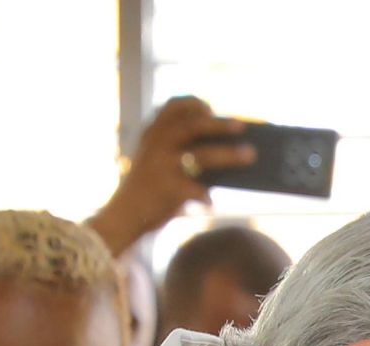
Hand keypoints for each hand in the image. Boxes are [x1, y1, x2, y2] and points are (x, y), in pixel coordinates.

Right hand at [87, 97, 252, 252]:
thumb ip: (181, 151)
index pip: (172, 107)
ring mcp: (161, 167)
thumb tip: (227, 150)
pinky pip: (196, 190)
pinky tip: (210, 203)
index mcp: (152, 134)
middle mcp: (156, 145)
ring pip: (201, 156)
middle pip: (192, 127)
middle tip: (241, 127)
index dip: (193, 104)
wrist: (120, 218)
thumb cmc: (146, 189)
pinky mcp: (167, 191)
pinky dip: (204, 197)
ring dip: (228, 155)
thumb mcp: (155, 161)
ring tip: (249, 155)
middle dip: (219, 125)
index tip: (210, 108)